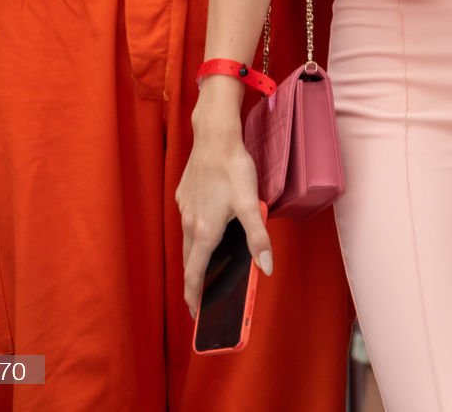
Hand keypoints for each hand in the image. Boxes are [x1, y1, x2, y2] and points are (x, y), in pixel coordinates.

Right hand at [176, 110, 272, 318]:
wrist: (214, 138)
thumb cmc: (233, 170)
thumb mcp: (250, 204)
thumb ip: (258, 238)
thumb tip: (267, 268)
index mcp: (204, 232)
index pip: (194, 274)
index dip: (193, 296)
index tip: (194, 314)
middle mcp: (189, 224)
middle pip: (189, 261)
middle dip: (194, 281)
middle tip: (202, 296)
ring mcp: (184, 209)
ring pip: (187, 241)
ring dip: (194, 258)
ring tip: (205, 267)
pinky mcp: (184, 196)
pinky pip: (188, 222)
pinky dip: (194, 234)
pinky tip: (207, 228)